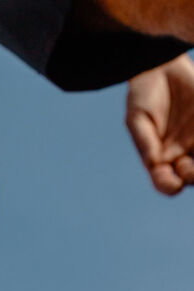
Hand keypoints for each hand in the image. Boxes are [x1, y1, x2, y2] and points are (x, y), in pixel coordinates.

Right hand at [126, 53, 193, 195]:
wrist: (162, 68)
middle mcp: (179, 154)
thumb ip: (145, 141)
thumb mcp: (137, 119)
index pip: (165, 182)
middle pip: (190, 177)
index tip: (174, 183)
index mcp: (158, 159)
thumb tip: (154, 163)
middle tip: (187, 165)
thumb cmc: (143, 95)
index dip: (169, 186)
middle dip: (192, 176)